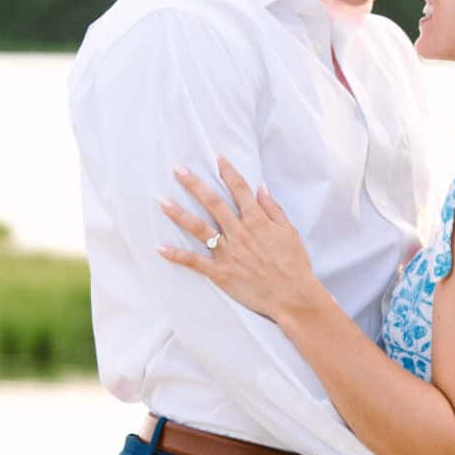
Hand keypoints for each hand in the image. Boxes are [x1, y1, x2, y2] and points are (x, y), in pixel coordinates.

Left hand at [158, 158, 318, 322]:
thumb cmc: (295, 264)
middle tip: (177, 169)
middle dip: (194, 184)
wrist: (293, 296)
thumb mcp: (290, 232)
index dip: (228, 172)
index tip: (217, 158)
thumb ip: (274, 209)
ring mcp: (229, 252)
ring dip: (179, 214)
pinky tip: (160, 248)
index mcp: (257, 221)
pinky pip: (194, 262)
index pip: (240, 189)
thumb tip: (262, 187)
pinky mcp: (221, 273)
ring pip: (199, 228)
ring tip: (162, 202)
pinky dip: (176, 255)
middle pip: (213, 202)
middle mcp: (240, 232)